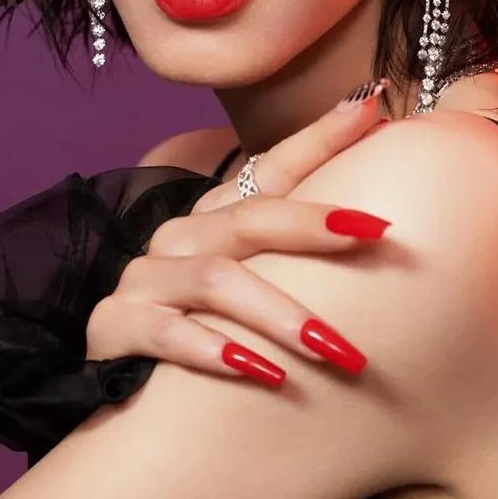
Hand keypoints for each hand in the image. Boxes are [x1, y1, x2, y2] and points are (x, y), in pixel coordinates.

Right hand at [85, 83, 394, 384]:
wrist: (118, 390)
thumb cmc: (204, 333)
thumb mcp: (257, 288)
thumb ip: (308, 254)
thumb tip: (382, 211)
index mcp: (214, 218)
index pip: (271, 168)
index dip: (320, 138)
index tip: (375, 108)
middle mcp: (179, 238)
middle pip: (250, 218)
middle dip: (315, 225)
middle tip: (376, 235)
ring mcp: (144, 280)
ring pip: (217, 281)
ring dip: (281, 314)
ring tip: (336, 348)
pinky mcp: (115, 326)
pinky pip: (168, 333)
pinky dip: (216, 352)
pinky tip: (263, 374)